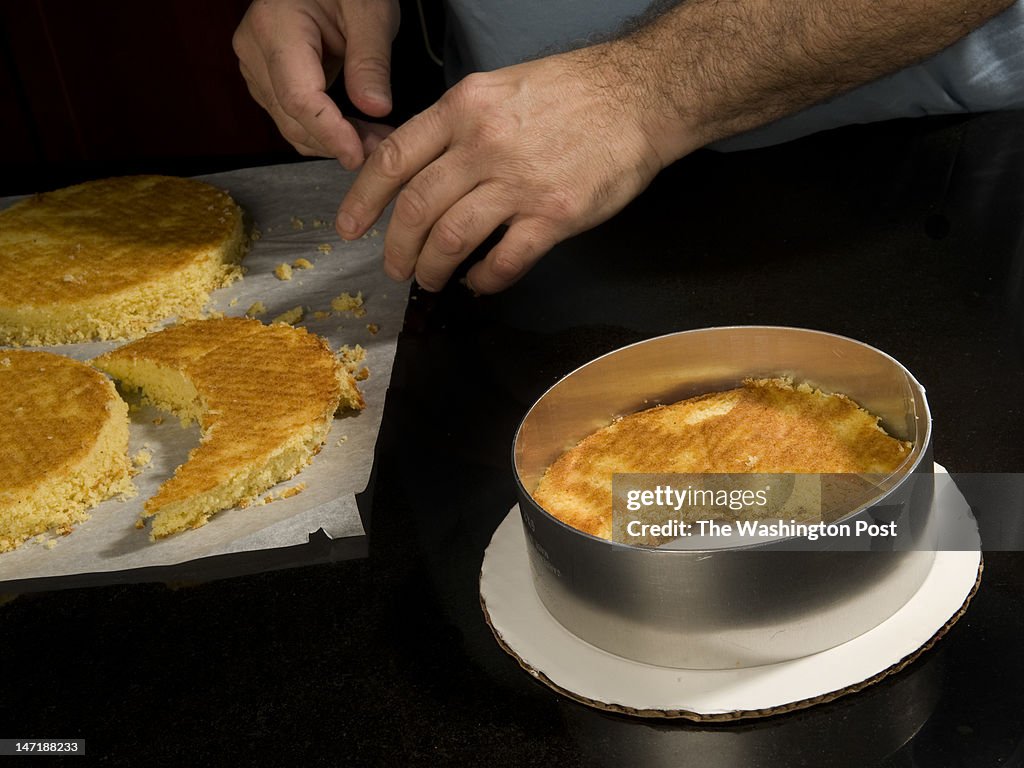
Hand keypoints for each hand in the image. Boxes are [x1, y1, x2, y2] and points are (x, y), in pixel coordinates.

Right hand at [233, 0, 399, 168]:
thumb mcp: (369, 12)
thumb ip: (371, 61)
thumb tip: (375, 109)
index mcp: (275, 28)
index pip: (299, 97)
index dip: (330, 132)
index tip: (359, 155)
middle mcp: (255, 51)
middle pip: (292, 117)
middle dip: (338, 142)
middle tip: (383, 148)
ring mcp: (256, 68)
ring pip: (291, 124)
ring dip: (333, 141)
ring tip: (375, 139)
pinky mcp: (267, 80)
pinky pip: (292, 117)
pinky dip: (324, 130)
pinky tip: (355, 130)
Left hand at [336, 49, 676, 292]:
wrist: (640, 97)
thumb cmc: (574, 92)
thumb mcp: (500, 89)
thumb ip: (457, 127)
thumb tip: (421, 171)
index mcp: (464, 108)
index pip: (394, 159)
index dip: (364, 200)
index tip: (350, 226)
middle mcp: (483, 144)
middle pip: (416, 208)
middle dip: (397, 247)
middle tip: (395, 268)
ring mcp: (519, 182)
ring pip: (452, 239)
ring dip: (433, 268)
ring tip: (432, 280)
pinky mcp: (553, 216)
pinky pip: (504, 261)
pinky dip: (485, 280)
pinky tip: (482, 283)